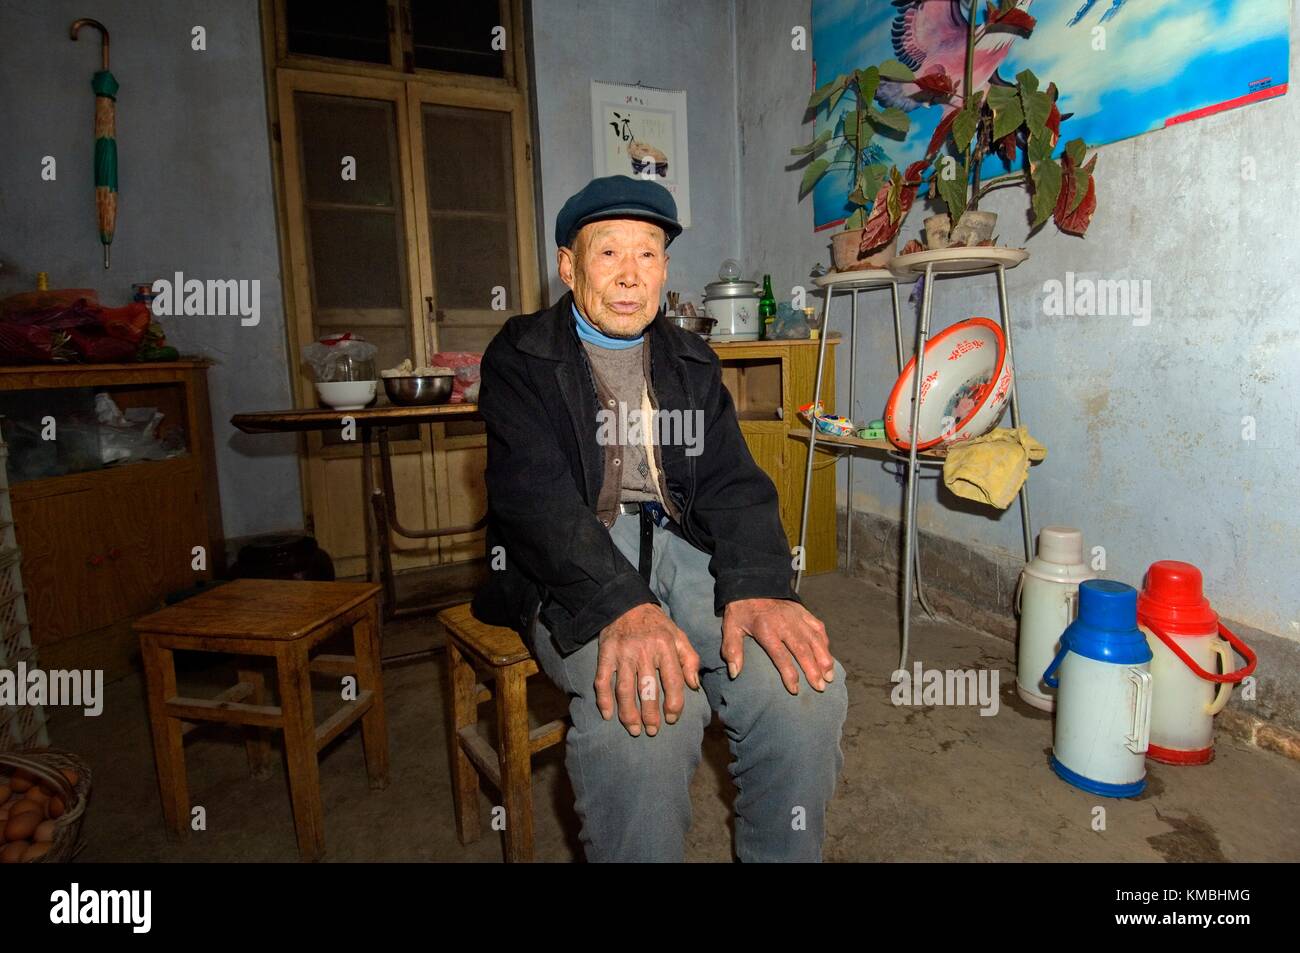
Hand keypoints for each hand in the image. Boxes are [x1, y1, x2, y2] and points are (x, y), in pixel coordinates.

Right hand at [595, 603, 700, 736]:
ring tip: (634, 729)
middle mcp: (643, 651)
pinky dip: (603, 699)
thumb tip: (694, 686)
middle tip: (653, 731)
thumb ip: (689, 660)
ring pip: (624, 689)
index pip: (673, 681)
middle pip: (647, 689)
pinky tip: (607, 715)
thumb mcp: (679, 636)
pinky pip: (602, 680)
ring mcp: (622, 653)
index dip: (674, 704)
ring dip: (628, 713)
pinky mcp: (605, 654)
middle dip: (650, 714)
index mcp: (665, 646)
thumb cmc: (657, 625)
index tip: (672, 719)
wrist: (626, 604)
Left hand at [722, 598, 835, 694]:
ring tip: (829, 676)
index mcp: (766, 630)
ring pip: (814, 640)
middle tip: (820, 687)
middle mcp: (785, 624)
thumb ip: (732, 650)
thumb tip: (734, 673)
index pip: (781, 656)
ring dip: (824, 659)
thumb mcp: (730, 627)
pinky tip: (828, 656)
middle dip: (813, 670)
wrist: (752, 583)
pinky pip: (818, 627)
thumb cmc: (742, 610)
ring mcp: (797, 617)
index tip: (795, 690)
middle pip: (802, 650)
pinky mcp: (803, 611)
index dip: (789, 674)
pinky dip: (824, 642)